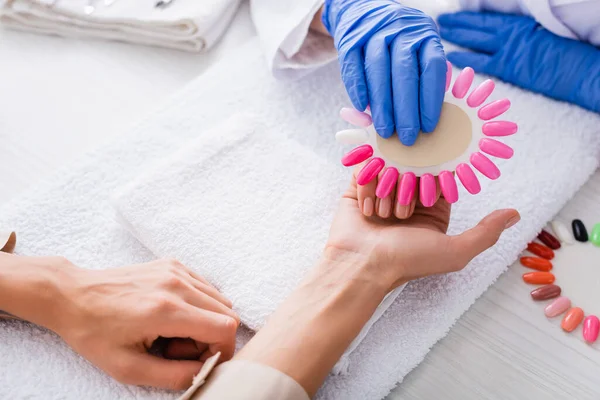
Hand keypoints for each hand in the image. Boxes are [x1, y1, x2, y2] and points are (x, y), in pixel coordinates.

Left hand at [47, 258, 238, 389]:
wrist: (72, 295)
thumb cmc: (94, 333)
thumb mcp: (128, 368)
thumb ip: (173, 376)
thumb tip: (205, 373)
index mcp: (166, 311)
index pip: (225, 328)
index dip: (222, 351)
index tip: (198, 361)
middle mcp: (176, 284)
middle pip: (228, 314)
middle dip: (212, 339)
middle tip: (178, 348)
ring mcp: (176, 270)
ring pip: (220, 300)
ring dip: (207, 321)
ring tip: (173, 331)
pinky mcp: (174, 264)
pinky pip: (206, 287)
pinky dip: (200, 306)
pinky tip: (171, 314)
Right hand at [322, 0, 446, 144]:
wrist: (364, 10)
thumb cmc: (398, 43)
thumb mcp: (418, 49)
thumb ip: (422, 77)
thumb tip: (424, 119)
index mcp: (424, 34)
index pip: (431, 68)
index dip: (430, 100)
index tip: (428, 127)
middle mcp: (401, 30)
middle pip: (404, 73)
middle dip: (406, 110)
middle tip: (407, 138)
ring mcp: (373, 32)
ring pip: (379, 70)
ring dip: (382, 105)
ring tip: (385, 131)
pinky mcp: (350, 39)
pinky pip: (354, 66)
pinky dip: (358, 88)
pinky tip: (362, 108)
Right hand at [326, 171, 519, 289]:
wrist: (361, 266)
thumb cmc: (406, 261)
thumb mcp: (454, 251)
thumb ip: (486, 233)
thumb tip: (515, 214)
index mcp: (432, 210)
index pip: (441, 176)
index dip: (438, 176)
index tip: (433, 180)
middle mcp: (407, 198)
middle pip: (414, 168)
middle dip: (409, 186)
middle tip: (404, 210)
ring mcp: (381, 192)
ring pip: (390, 167)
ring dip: (387, 190)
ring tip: (383, 218)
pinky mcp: (358, 190)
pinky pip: (366, 170)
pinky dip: (367, 188)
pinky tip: (368, 211)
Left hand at [438, 12, 599, 112]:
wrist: (580, 69)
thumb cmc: (566, 54)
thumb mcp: (542, 34)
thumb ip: (521, 35)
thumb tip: (504, 37)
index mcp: (521, 23)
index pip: (490, 18)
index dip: (471, 16)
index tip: (456, 15)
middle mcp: (512, 33)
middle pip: (479, 25)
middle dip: (458, 22)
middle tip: (440, 20)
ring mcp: (508, 49)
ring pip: (476, 39)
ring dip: (456, 35)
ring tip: (440, 32)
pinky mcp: (508, 67)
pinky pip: (480, 61)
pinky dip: (464, 57)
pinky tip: (450, 55)